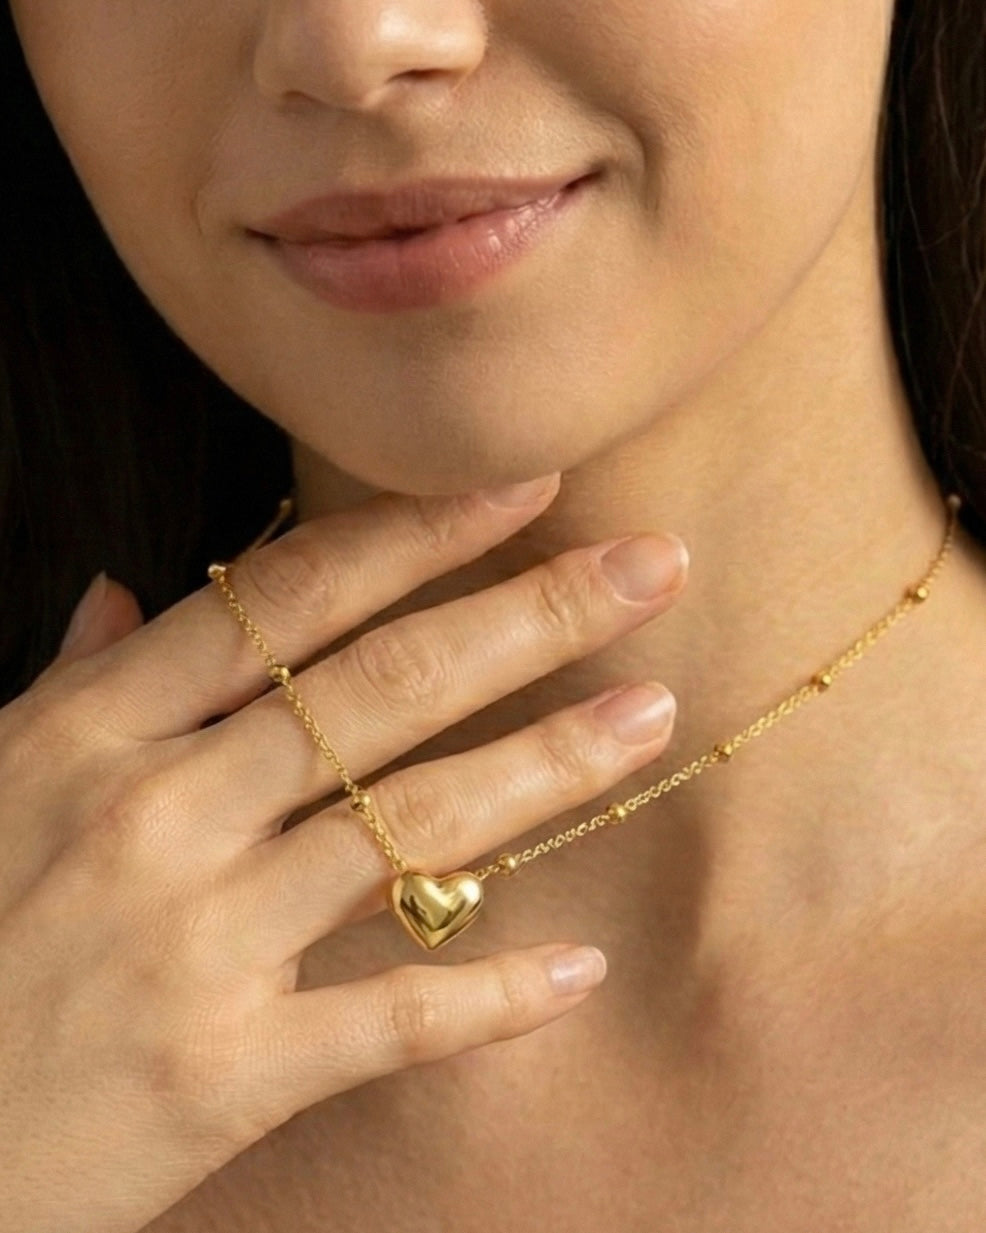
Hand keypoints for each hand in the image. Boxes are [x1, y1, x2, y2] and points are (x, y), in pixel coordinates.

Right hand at [0, 474, 686, 1232]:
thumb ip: (74, 682)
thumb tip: (128, 595)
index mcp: (98, 731)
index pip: (292, 597)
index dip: (420, 532)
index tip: (526, 487)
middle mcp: (161, 814)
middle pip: (385, 687)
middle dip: (533, 615)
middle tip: (651, 569)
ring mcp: (199, 942)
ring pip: (412, 826)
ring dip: (550, 766)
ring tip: (651, 717)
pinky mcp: (225, 1071)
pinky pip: (391, 1020)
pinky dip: (492, 996)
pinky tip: (581, 968)